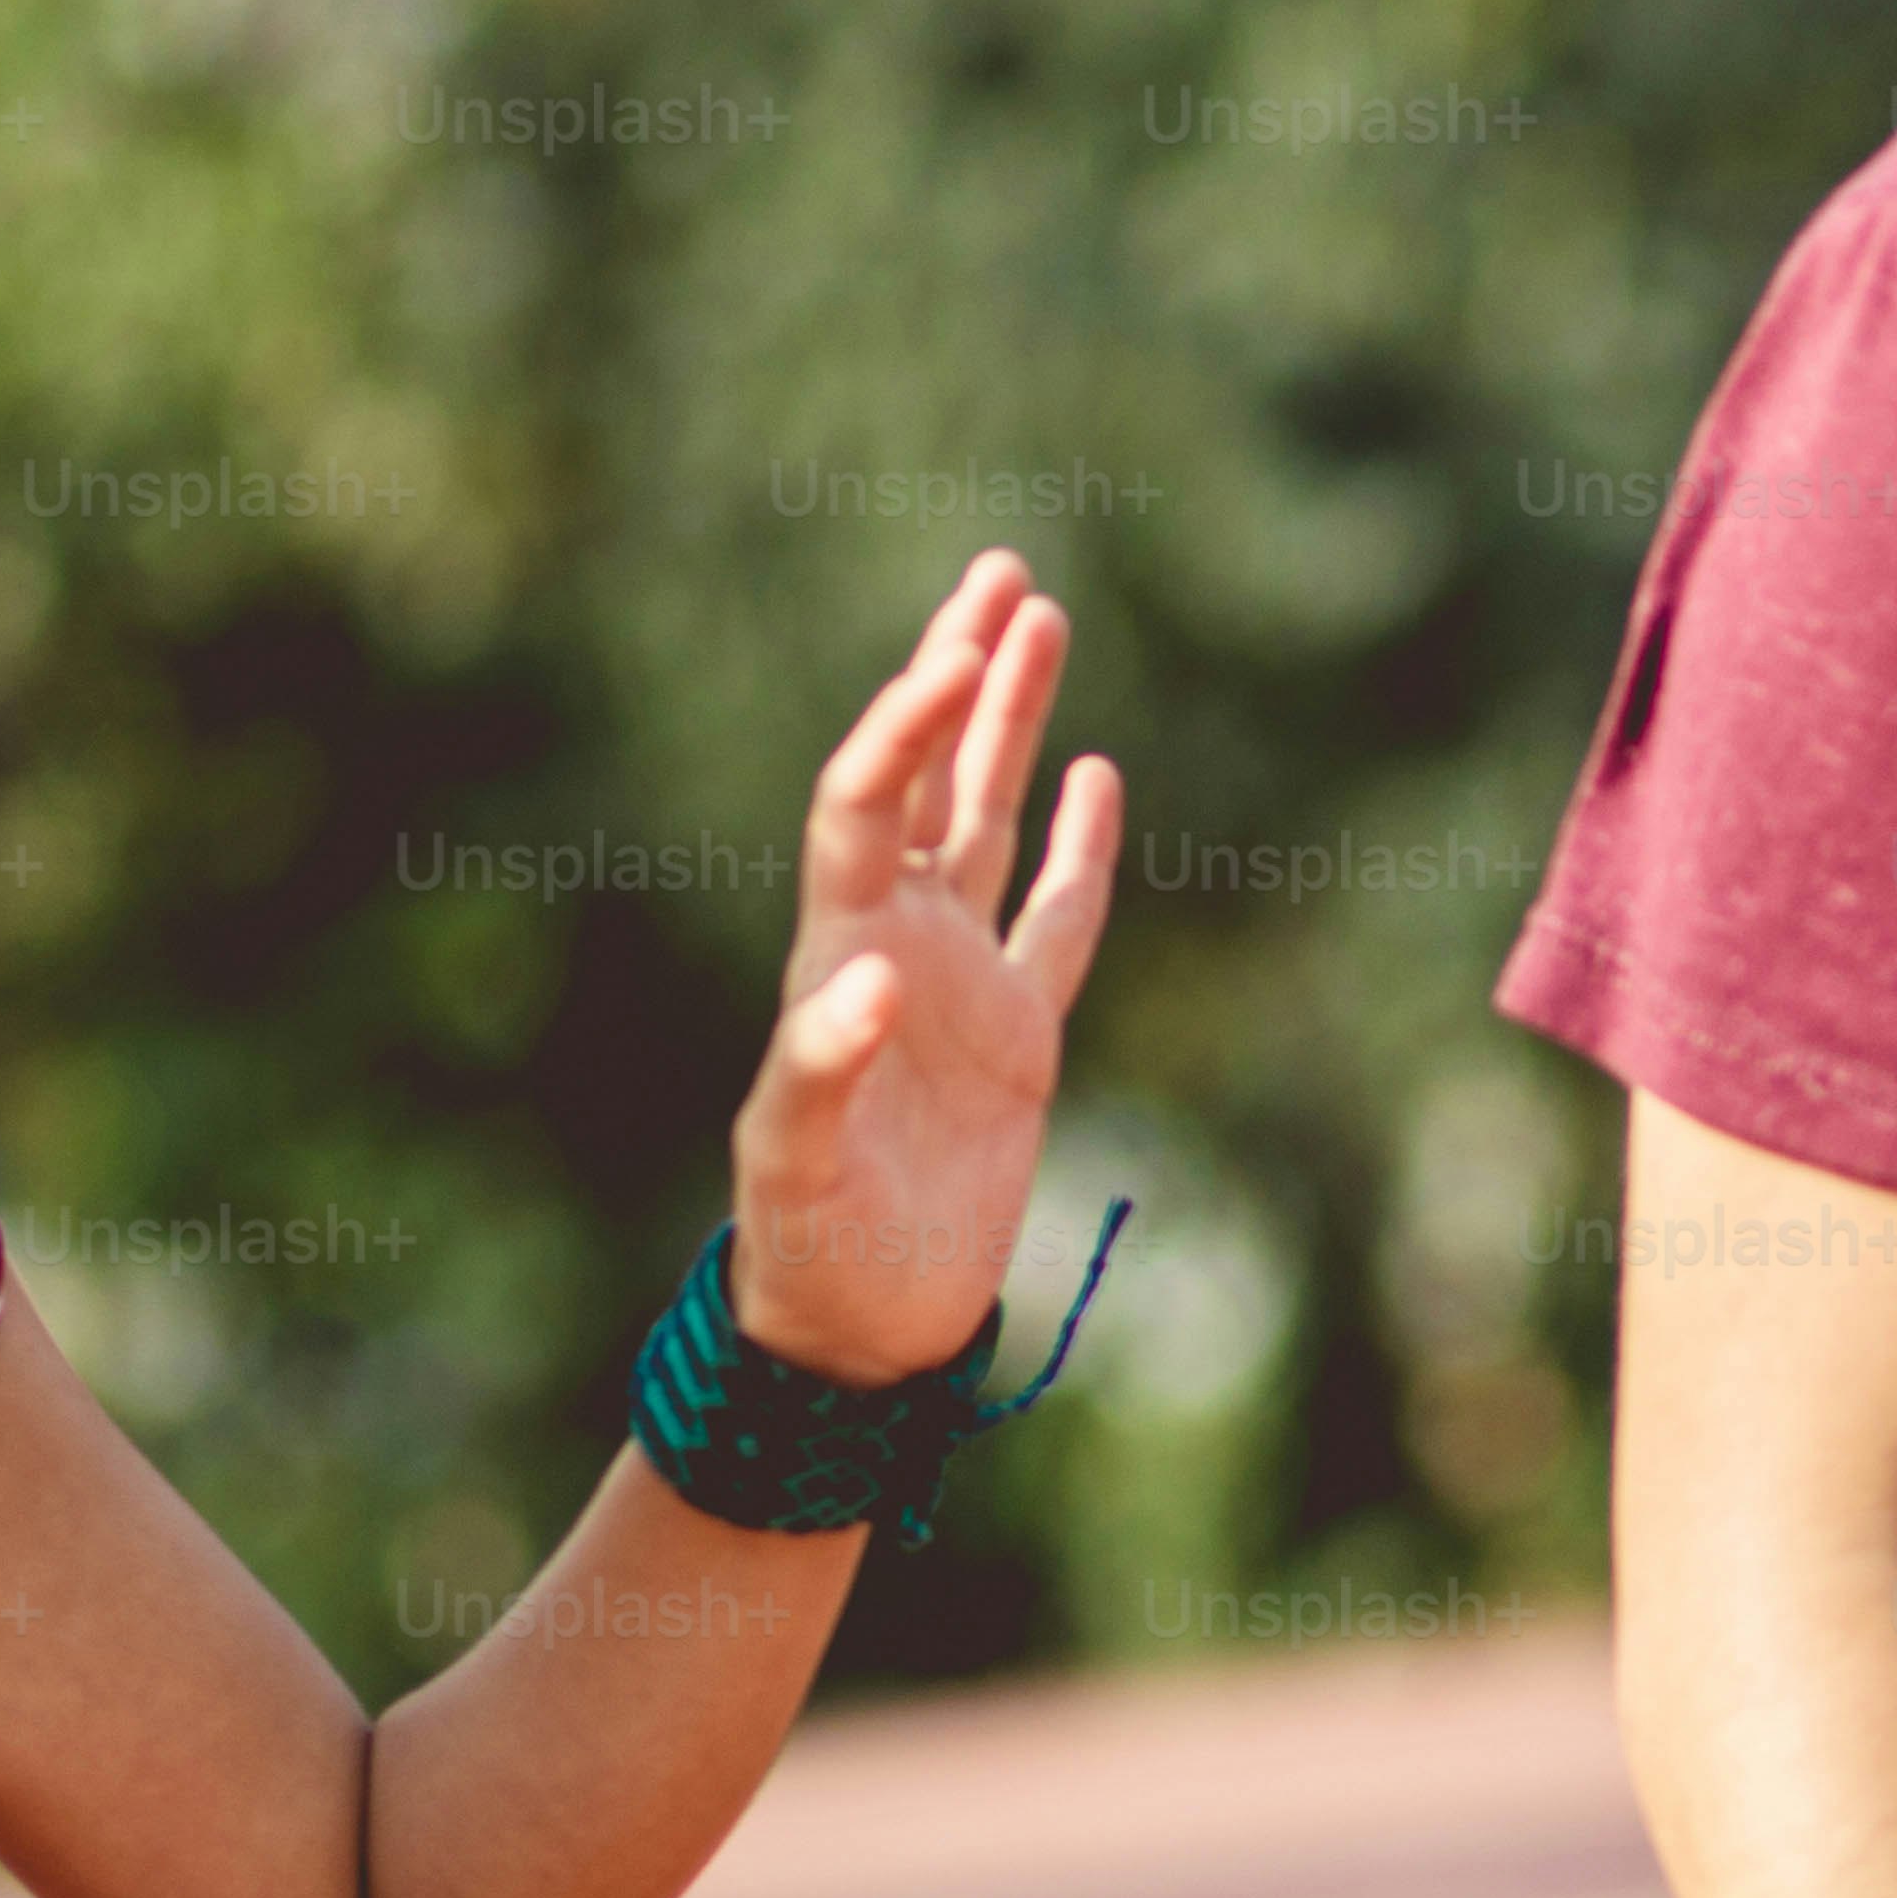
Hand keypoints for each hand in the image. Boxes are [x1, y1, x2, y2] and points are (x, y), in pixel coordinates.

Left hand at [731, 554, 1125, 1382]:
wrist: (859, 1327)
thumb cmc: (812, 1249)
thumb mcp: (802, 1166)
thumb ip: (824, 1072)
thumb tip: (870, 981)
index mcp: (838, 950)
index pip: (868, 799)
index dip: (906, 721)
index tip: (956, 646)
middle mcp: (896, 941)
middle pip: (926, 775)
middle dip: (958, 673)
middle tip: (999, 570)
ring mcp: (960, 981)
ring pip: (989, 819)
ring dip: (1009, 723)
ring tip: (1039, 616)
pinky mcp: (1016, 1033)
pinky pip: (1056, 916)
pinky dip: (1075, 845)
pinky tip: (1094, 773)